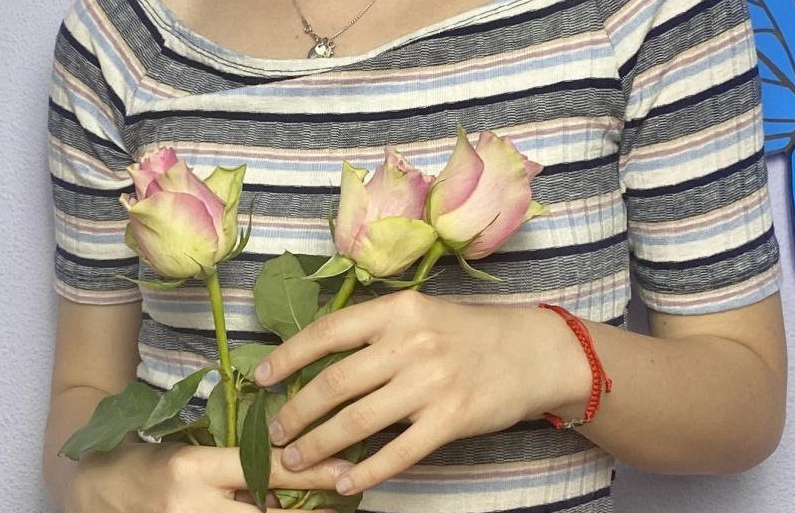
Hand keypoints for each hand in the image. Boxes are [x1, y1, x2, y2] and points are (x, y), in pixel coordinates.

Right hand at [81, 440, 356, 510]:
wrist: (96, 492)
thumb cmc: (149, 461)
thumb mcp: (191, 451)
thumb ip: (233, 464)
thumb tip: (285, 483)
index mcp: (192, 467)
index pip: (261, 469)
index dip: (306, 473)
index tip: (344, 472)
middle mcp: (189, 506)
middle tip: (342, 509)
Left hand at [255, 289, 541, 495]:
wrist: (532, 351)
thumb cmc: (468, 333)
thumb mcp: (420, 313)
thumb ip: (375, 331)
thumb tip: (316, 358)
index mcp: (397, 310)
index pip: (328, 332)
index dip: (288, 357)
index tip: (261, 379)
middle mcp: (411, 343)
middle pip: (335, 383)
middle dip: (297, 413)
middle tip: (275, 433)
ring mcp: (431, 383)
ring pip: (358, 421)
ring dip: (320, 445)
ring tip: (297, 460)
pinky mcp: (451, 420)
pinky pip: (398, 452)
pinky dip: (367, 472)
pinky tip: (345, 484)